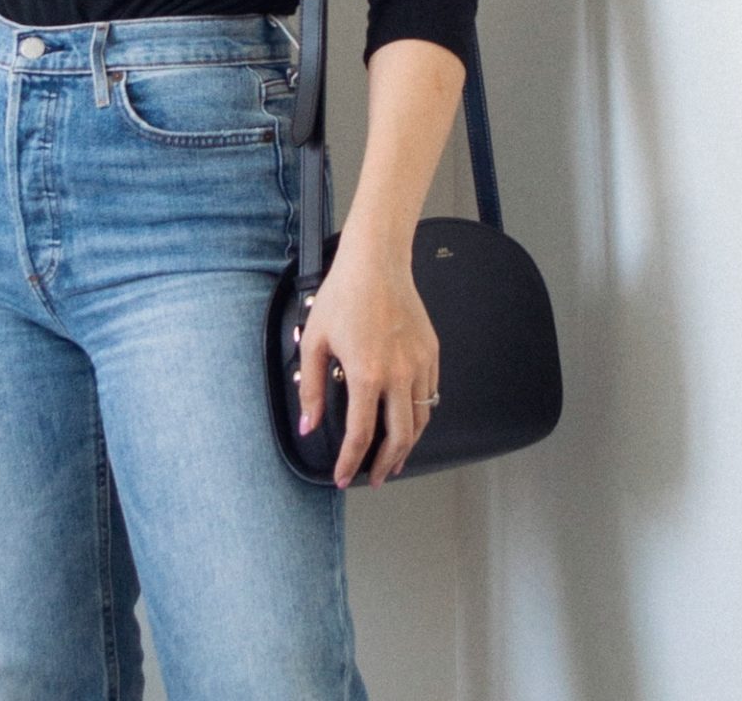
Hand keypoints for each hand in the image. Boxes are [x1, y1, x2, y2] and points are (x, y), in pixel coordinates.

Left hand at [295, 233, 438, 489]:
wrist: (376, 262)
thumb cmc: (343, 294)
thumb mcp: (315, 340)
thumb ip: (313, 389)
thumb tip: (310, 425)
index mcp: (367, 374)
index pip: (360, 435)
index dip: (351, 463)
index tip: (344, 477)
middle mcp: (399, 374)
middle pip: (399, 438)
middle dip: (385, 466)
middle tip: (374, 479)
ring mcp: (420, 364)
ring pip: (420, 420)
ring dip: (407, 446)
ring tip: (394, 460)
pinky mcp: (432, 353)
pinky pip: (430, 395)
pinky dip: (420, 417)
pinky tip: (409, 422)